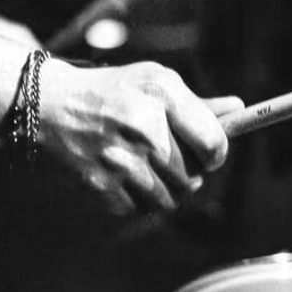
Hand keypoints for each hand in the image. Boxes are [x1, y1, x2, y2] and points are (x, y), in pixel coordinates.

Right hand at [38, 59, 242, 215]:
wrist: (51, 106)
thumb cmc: (113, 91)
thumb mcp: (154, 82)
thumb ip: (196, 104)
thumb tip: (240, 109)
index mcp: (161, 94)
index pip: (214, 144)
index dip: (217, 152)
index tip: (209, 152)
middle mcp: (144, 128)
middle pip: (193, 178)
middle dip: (188, 171)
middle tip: (171, 157)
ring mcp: (122, 161)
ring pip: (170, 199)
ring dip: (164, 188)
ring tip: (146, 164)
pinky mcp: (102, 186)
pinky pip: (139, 209)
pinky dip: (136, 198)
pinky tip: (123, 174)